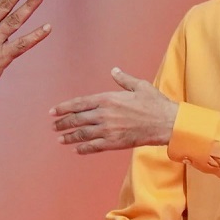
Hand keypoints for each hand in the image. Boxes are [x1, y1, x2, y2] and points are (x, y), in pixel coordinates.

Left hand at [51, 67, 177, 153]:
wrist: (167, 123)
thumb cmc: (155, 103)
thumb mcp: (139, 86)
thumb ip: (123, 79)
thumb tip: (114, 71)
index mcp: (108, 99)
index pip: (79, 103)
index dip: (64, 108)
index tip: (53, 112)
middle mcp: (105, 114)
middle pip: (77, 119)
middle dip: (62, 123)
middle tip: (53, 126)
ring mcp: (108, 129)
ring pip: (82, 134)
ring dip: (69, 136)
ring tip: (60, 138)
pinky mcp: (115, 142)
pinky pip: (94, 146)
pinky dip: (83, 148)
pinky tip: (76, 149)